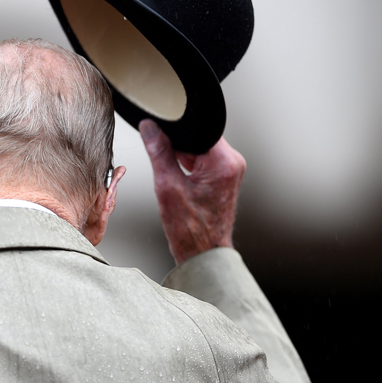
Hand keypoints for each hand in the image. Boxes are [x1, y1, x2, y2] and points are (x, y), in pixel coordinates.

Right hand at [139, 119, 245, 264]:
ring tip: (179, 185)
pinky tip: (182, 185)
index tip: (161, 137)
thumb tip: (150, 128)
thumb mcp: (167, 186)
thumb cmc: (191, 230)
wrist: (203, 254)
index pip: (197, 128)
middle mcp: (232, 163)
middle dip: (178, 147)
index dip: (176, 129)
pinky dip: (188, 167)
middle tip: (170, 171)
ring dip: (182, 159)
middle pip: (198, 137)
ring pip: (198, 148)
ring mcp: (229, 170)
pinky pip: (202, 160)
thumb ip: (159, 152)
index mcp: (224, 162)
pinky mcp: (223, 177)